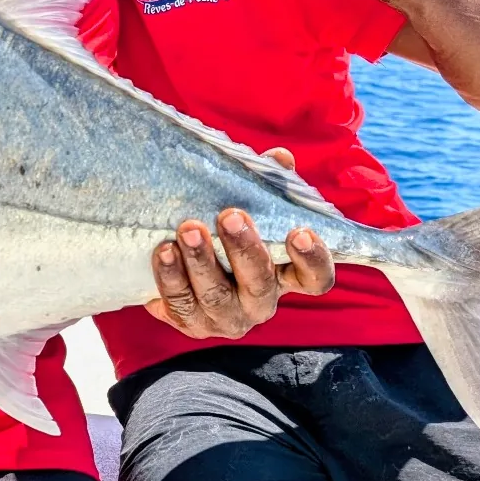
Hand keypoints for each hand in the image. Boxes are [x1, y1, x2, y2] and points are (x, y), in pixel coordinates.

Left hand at [145, 189, 334, 337]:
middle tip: (230, 216)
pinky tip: (164, 251)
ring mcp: (226, 317)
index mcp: (285, 275)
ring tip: (188, 229)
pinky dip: (170, 276)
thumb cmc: (224, 234)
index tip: (300, 232)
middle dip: (245, 249)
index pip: (315, 278)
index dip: (313, 260)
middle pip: (260, 283)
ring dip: (202, 260)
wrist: (175, 268)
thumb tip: (279, 158)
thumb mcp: (248, 208)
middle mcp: (260, 302)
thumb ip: (267, 184)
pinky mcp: (191, 322)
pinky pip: (180, 302)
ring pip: (216, 295)